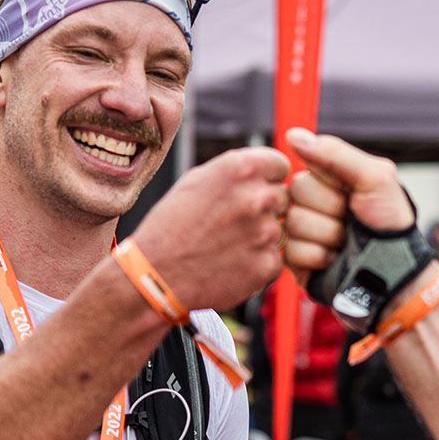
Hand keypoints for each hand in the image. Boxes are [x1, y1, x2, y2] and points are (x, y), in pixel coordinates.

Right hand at [135, 147, 288, 310]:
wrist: (154, 274)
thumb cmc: (171, 225)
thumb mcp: (197, 180)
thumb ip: (237, 171)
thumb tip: (267, 169)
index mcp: (242, 168)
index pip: (280, 165)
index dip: (266, 179)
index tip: (250, 192)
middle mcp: (259, 197)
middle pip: (283, 197)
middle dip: (264, 208)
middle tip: (233, 223)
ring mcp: (266, 233)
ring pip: (280, 229)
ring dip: (261, 236)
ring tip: (228, 244)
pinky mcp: (267, 265)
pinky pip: (276, 259)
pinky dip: (258, 262)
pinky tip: (231, 263)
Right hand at [280, 129, 413, 284]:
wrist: (392, 272)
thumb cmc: (389, 224)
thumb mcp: (374, 178)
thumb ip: (335, 153)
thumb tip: (294, 135)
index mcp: (326, 179)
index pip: (306, 169)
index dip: (331, 185)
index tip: (352, 195)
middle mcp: (310, 202)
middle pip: (295, 195)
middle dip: (330, 212)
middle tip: (350, 221)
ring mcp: (301, 231)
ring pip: (294, 224)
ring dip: (327, 237)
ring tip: (345, 242)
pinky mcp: (295, 258)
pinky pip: (292, 251)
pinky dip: (319, 257)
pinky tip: (334, 258)